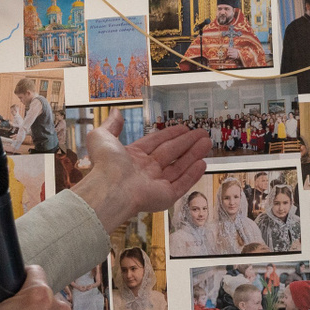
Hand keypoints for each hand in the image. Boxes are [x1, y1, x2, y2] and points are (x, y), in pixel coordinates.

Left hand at [71, 109, 209, 231]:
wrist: (110, 189)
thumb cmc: (105, 164)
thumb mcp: (102, 137)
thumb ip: (111, 125)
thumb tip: (116, 112)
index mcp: (132, 158)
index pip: (156, 143)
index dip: (170, 134)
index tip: (184, 128)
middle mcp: (145, 171)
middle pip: (171, 153)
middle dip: (187, 143)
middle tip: (202, 133)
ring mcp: (156, 185)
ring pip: (179, 167)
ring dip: (194, 155)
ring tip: (207, 143)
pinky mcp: (165, 197)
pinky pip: (182, 184)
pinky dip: (193, 174)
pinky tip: (202, 163)